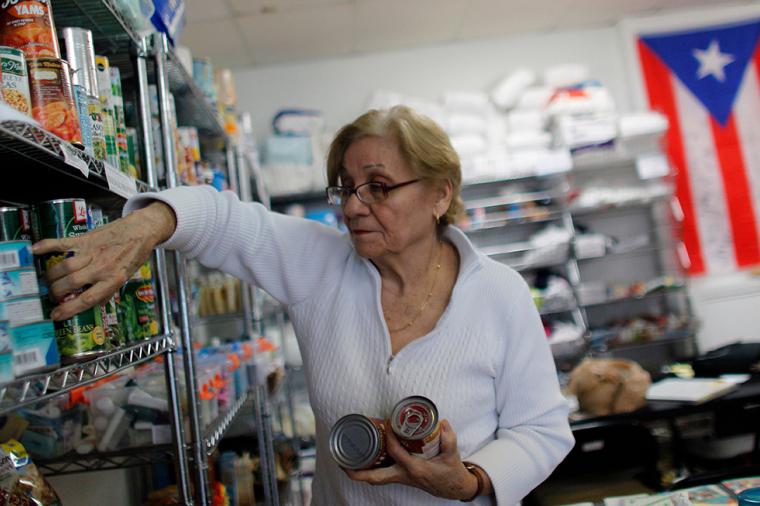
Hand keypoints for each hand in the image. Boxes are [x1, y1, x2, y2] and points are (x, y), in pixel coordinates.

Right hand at [32, 202, 175, 320]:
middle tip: (52, 296)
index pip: (88, 298)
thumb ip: (109, 289)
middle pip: (71, 283)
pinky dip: (47, 246)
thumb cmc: (134, 255)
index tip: (56, 315)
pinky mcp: (86, 238)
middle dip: (56, 293)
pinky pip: (63, 243)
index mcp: (114, 279)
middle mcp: (102, 266)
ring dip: (51, 277)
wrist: (143, 230)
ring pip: (65, 267)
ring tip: (48, 282)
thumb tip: (92, 303)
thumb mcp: (127, 277)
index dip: (70, 309)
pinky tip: (34, 251)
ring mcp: (92, 251)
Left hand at [345, 419, 480, 500]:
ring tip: (346, 459)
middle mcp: (403, 476)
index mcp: (414, 469)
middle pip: (373, 477)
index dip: (389, 436)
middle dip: (355, 470)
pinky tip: (366, 458)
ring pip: (374, 479)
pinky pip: (380, 476)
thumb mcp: (452, 454)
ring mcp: (401, 479)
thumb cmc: (451, 473)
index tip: (388, 422)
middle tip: (342, 458)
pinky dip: (370, 469)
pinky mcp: (401, 478)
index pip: (394, 451)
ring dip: (360, 471)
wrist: (454, 488)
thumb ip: (449, 438)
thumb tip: (442, 422)